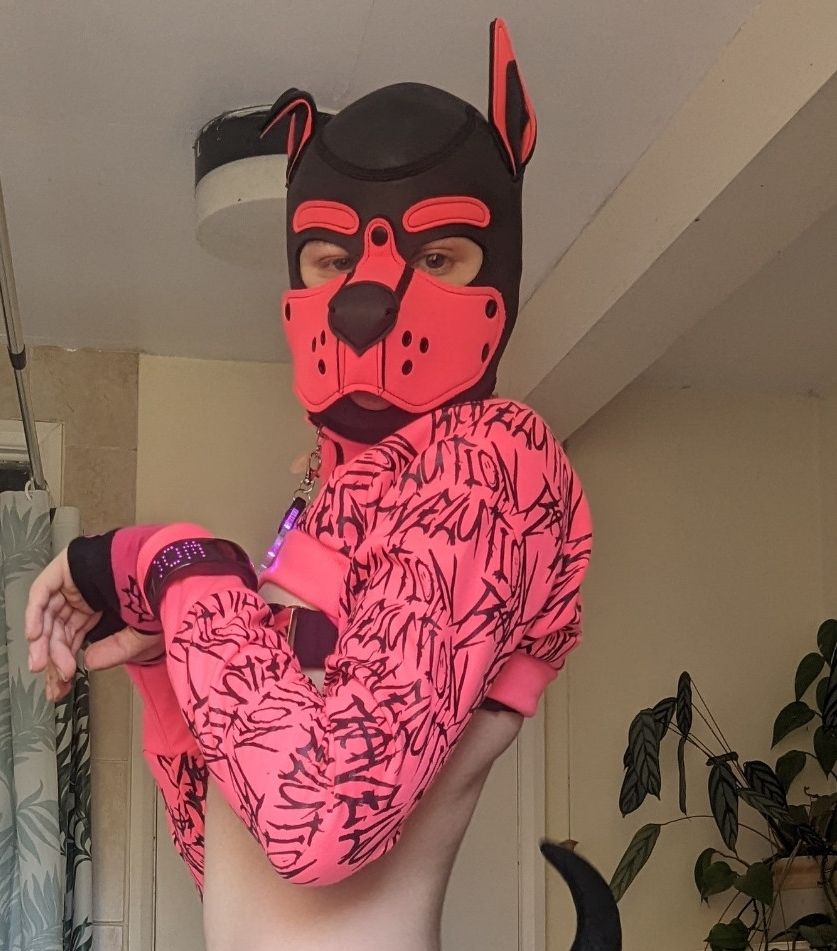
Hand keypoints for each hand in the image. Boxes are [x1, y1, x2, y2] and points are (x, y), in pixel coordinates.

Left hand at [26, 547, 163, 700]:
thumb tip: (90, 662)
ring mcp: (76, 580)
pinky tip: (36, 636)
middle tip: (53, 679)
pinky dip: (35, 614)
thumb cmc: (164, 598)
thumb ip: (115, 650)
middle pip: (59, 628)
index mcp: (104, 608)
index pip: (74, 636)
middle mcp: (87, 595)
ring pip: (49, 613)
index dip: (65, 659)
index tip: (61, 683)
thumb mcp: (140, 637)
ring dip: (43, 641)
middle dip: (54, 655)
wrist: (169, 570)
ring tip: (43, 663)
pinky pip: (43, 591)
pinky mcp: (67, 566)